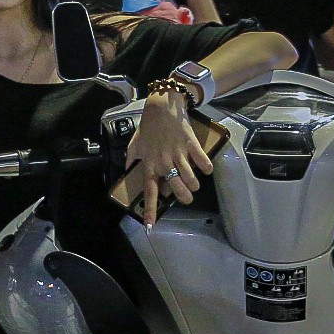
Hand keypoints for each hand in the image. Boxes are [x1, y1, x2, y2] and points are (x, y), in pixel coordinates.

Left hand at [124, 91, 207, 224]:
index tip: (150, 225)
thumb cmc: (148, 127)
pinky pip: (203, 163)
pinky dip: (206, 168)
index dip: (150, 209)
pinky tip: (204, 167)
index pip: (149, 191)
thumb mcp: (134, 144)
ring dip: (194, 185)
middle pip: (177, 189)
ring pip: (191, 180)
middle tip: (186, 196)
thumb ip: (131, 160)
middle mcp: (163, 162)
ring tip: (194, 183)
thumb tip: (127, 172)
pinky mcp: (191, 145)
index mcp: (149, 164)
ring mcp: (178, 154)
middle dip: (184, 197)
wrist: (162, 107)